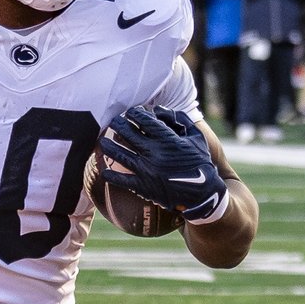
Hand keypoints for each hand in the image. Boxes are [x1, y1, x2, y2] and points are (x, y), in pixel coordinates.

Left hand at [95, 108, 229, 224]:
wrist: (202, 193)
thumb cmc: (200, 162)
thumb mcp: (196, 137)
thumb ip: (180, 120)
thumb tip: (160, 110)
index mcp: (167, 139)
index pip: (144, 120)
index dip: (134, 114)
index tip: (130, 113)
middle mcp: (154, 152)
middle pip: (128, 133)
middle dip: (118, 124)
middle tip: (114, 122)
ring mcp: (146, 170)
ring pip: (120, 154)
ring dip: (108, 146)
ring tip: (102, 141)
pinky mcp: (143, 186)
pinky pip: (122, 180)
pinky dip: (111, 176)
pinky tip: (104, 171)